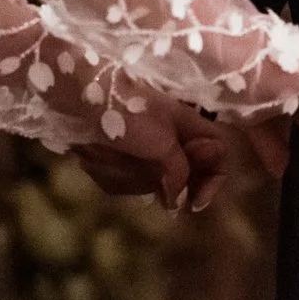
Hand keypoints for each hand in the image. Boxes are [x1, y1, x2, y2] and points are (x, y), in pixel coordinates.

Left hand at [72, 97, 232, 210]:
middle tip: (141, 172)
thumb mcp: (162, 143)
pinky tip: (99, 155)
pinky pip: (123, 180)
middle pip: (181, 176)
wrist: (79, 95)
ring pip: (149, 181)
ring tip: (111, 155)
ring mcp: (143, 145)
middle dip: (160, 181)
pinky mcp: (118, 154)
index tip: (193, 204)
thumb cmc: (127, 114)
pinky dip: (112, 173)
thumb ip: (181, 171)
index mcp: (188, 125)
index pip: (218, 157)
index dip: (211, 182)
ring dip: (130, 176)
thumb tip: (180, 201)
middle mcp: (170, 135)